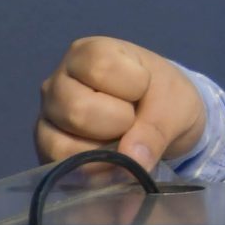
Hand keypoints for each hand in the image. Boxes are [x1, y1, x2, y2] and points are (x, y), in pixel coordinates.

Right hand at [36, 38, 206, 171]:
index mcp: (89, 53)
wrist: (163, 123)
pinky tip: (111, 160)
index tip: (145, 88)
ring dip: (105, 151)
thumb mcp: (176, 104)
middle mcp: (58, 81)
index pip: (102, 68)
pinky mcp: (47, 148)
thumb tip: (131, 161)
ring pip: (64, 144)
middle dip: (119, 123)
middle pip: (77, 110)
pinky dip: (93, 171)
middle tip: (133, 118)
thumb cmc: (164, 98)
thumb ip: (157, 129)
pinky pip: (61, 167)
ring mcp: (49, 116)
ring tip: (121, 137)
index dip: (134, 86)